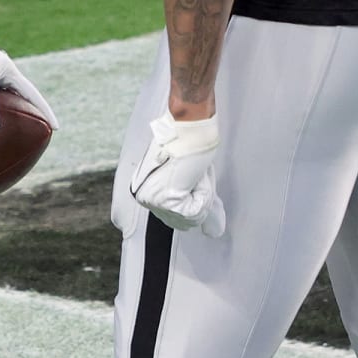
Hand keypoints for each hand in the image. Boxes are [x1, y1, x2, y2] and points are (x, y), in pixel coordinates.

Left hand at [129, 112, 224, 237]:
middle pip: (183, 221)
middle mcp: (145, 199)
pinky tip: (194, 174)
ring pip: (192, 217)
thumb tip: (213, 232)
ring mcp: (154, 201)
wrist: (188, 126)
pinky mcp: (167, 200)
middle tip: (194, 175)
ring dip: (201, 194)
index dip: (192, 198)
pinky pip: (197, 211)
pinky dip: (204, 193)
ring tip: (194, 172)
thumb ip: (191, 201)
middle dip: (196, 200)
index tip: (190, 178)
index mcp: (145, 192)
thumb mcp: (186, 178)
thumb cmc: (189, 145)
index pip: (175, 216)